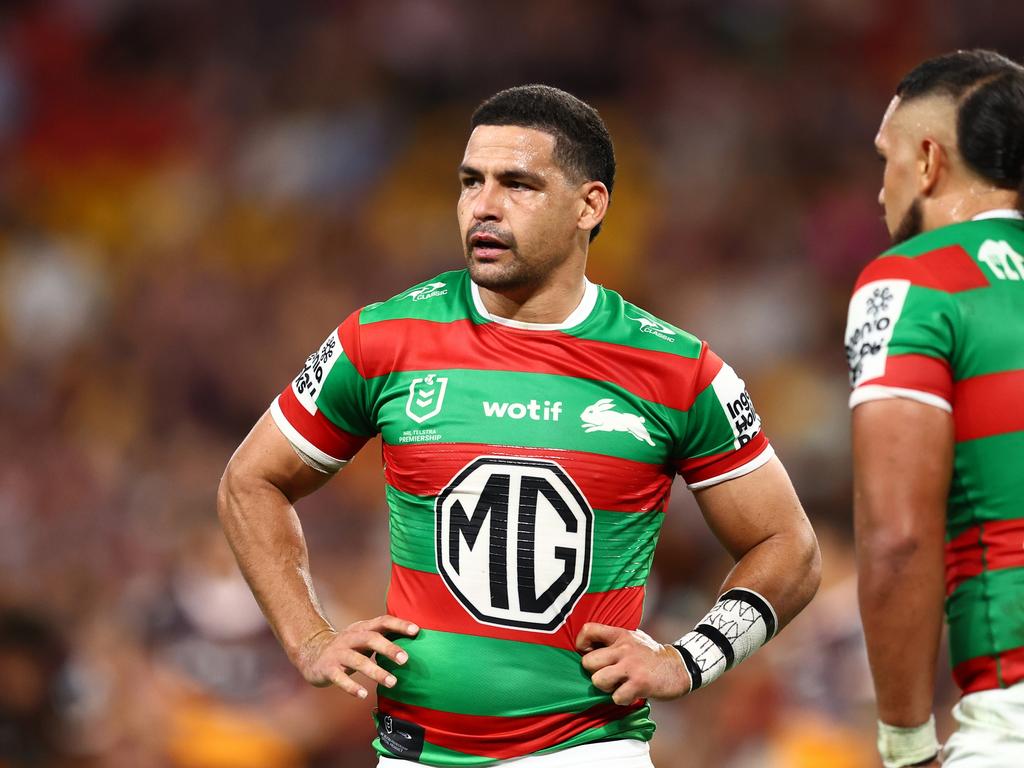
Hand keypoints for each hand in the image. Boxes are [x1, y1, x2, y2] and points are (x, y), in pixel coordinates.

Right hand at [293, 615, 418, 699]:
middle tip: (406, 659)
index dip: (399, 624)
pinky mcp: (328, 669)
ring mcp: (338, 653)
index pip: (382, 621)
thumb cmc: (347, 647)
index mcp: (362, 629)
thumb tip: (414, 641)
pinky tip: (363, 695)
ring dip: (376, 672)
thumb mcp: (362, 637)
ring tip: (393, 682)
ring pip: (358, 661)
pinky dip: (352, 686)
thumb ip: (382, 637)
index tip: (416, 631)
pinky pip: (340, 678)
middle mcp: (350, 638)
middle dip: (389, 648)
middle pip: (371, 638)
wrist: (311, 652)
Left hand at [576, 623, 690, 704]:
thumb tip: (586, 649)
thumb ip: (612, 642)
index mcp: (620, 634)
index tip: (588, 652)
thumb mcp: (632, 639)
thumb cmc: (650, 655)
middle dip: (593, 672)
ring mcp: (631, 666)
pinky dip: (621, 699)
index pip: (588, 630)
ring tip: (617, 685)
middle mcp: (624, 648)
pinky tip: (630, 693)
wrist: (679, 667)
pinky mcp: (640, 684)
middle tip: (606, 674)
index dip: (581, 643)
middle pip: (587, 662)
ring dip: (605, 688)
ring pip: (598, 681)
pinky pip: (616, 697)